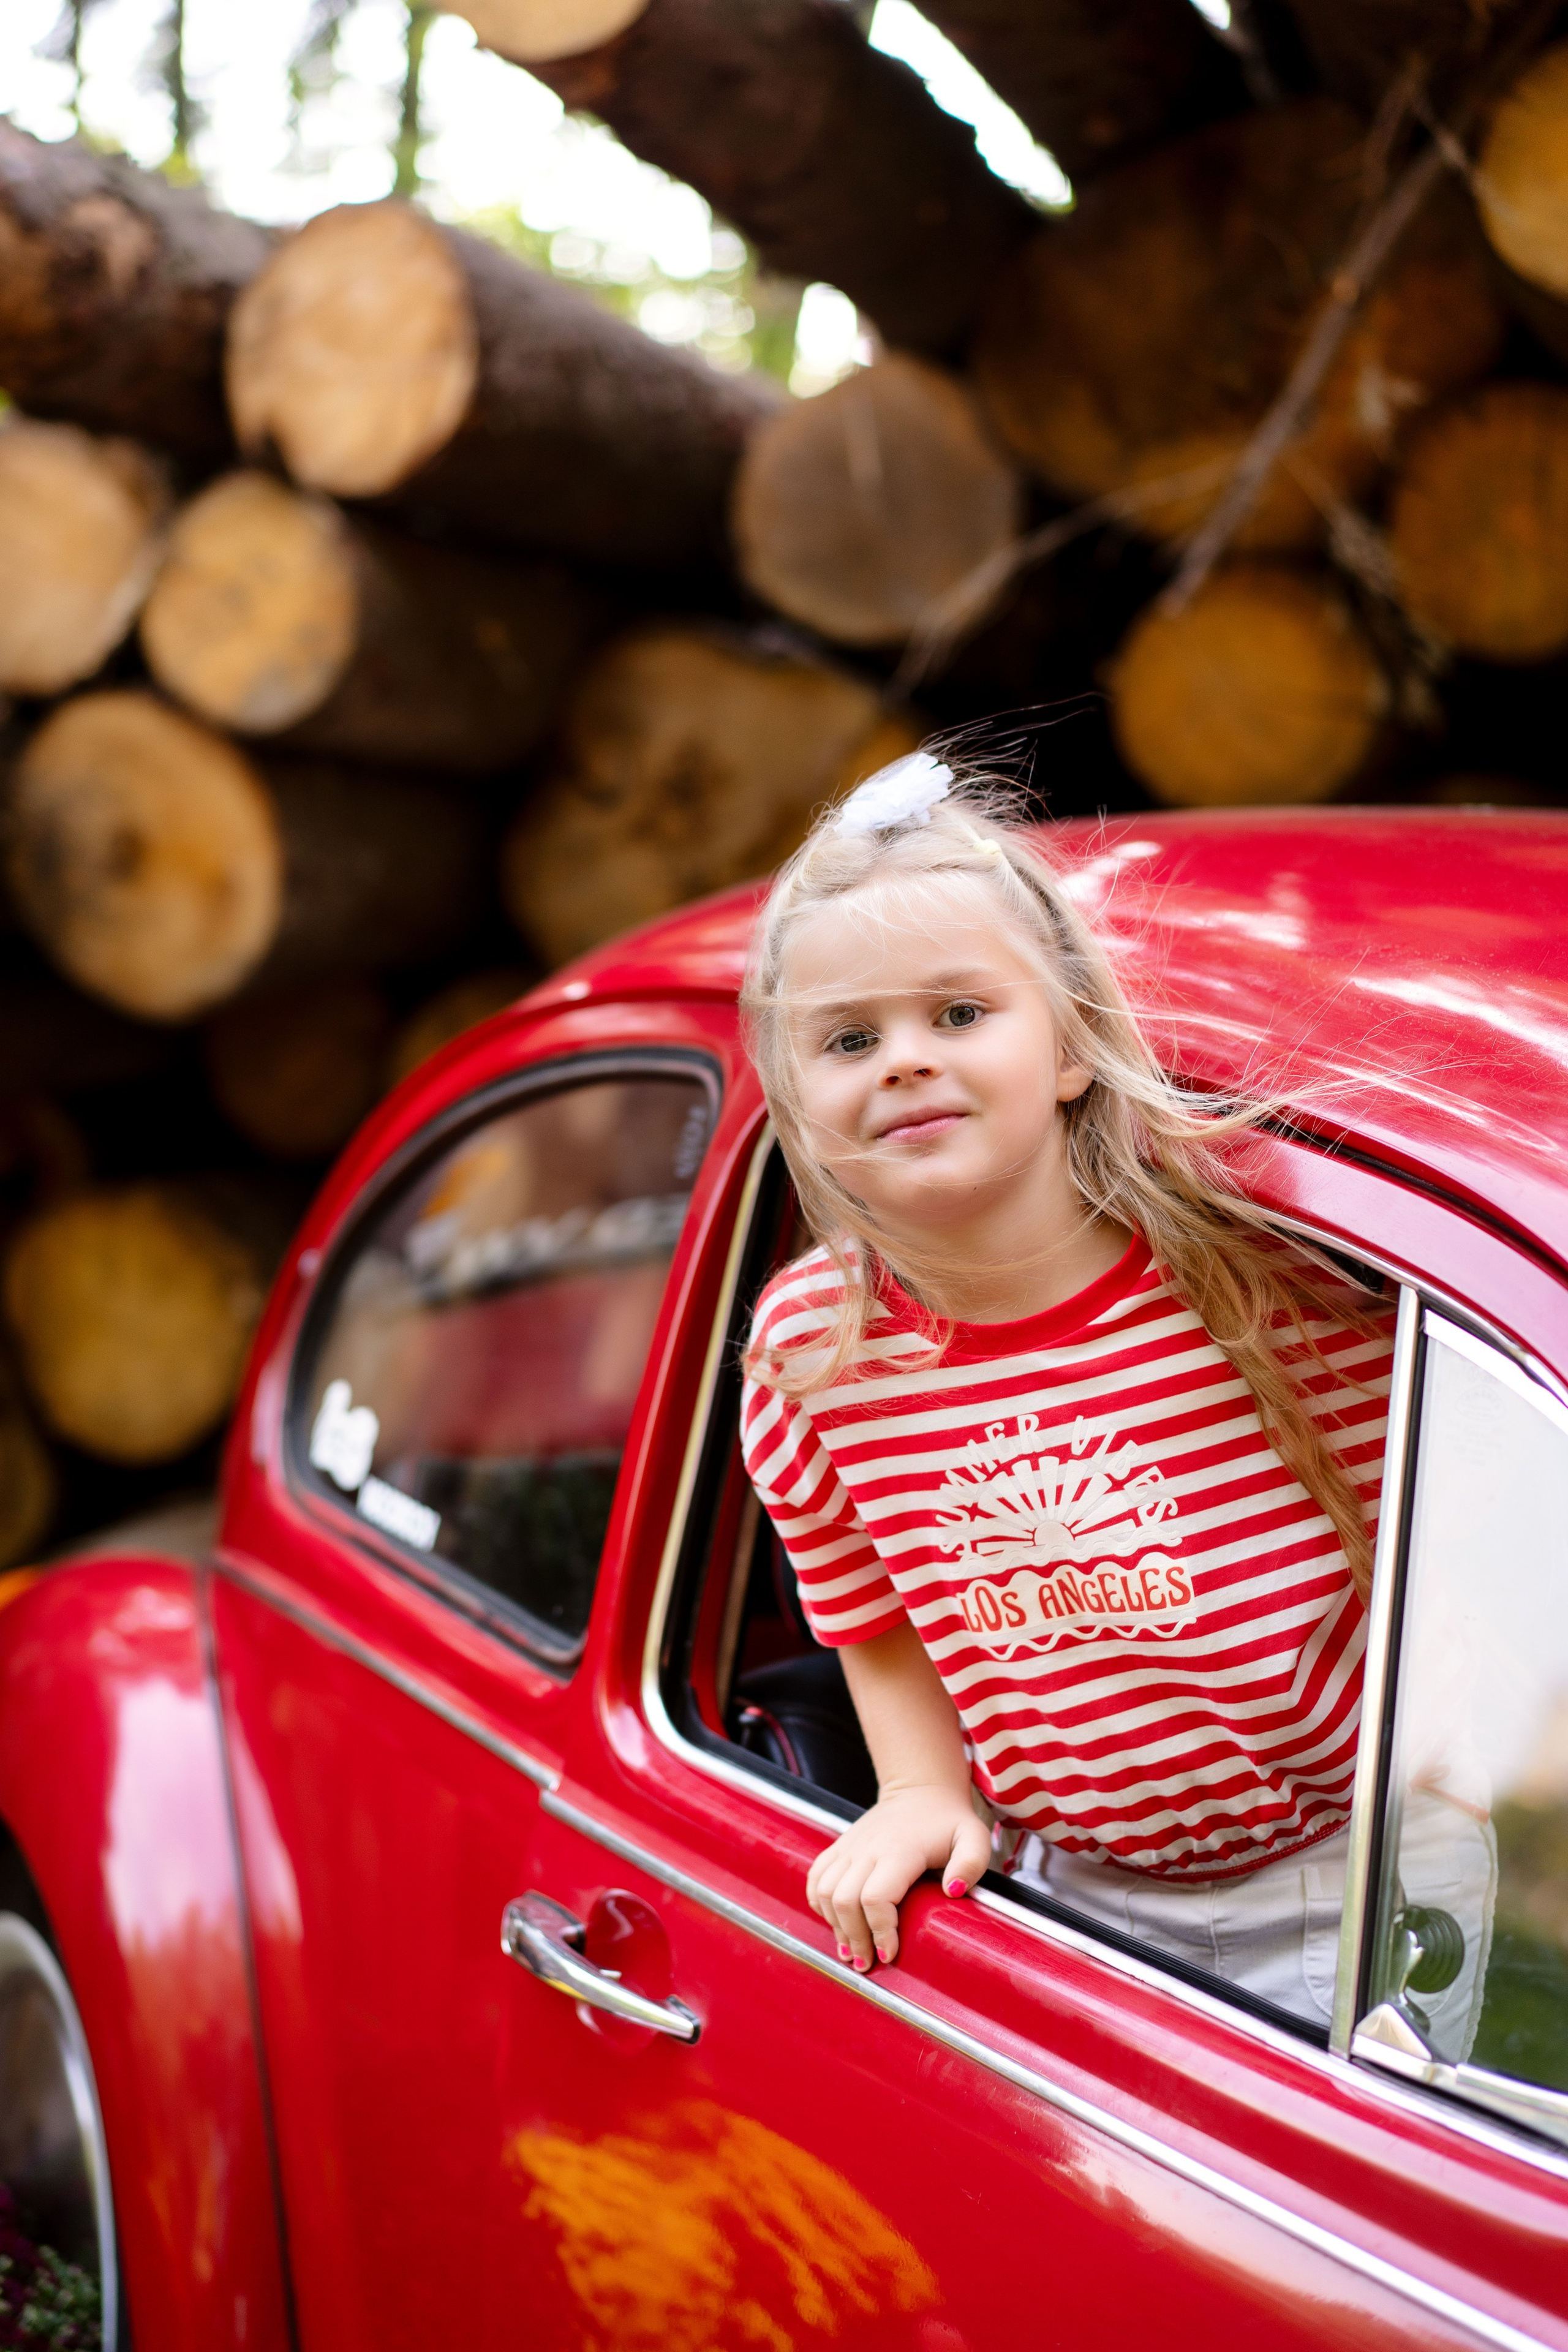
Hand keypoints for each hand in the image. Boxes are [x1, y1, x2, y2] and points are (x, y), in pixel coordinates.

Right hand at [807, 1783, 991, 1970]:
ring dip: (834, 1925)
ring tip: (850, 1950)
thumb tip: (954, 1891)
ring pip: (825, 1892)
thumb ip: (971, 1863)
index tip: (890, 1954)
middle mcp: (868, 1848)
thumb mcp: (974, 1837)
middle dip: (854, 1938)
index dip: (879, 1931)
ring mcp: (849, 1846)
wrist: (920, 1790)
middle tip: (867, 1963)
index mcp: (900, 1850)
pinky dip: (819, 1903)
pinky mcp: (839, 1846)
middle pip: (844, 1900)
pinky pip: (816, 1878)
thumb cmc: (948, 1821)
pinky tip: (835, 1921)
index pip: (876, 1898)